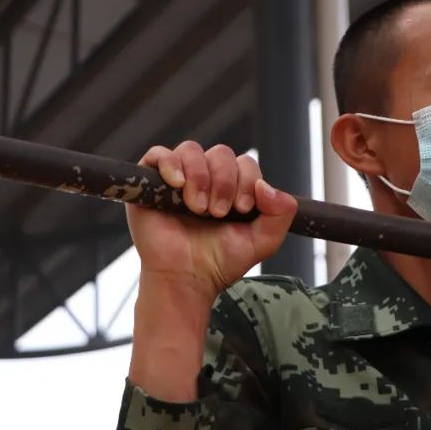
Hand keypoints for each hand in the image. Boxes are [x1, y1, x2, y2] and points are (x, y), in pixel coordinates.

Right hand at [126, 141, 296, 400]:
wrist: (188, 279)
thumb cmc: (222, 262)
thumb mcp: (264, 240)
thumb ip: (281, 213)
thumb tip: (267, 186)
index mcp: (232, 187)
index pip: (245, 163)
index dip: (247, 180)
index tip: (242, 208)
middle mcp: (206, 178)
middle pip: (220, 153)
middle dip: (224, 181)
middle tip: (218, 213)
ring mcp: (178, 179)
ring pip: (191, 150)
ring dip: (200, 176)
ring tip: (198, 208)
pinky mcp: (150, 184)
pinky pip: (158, 155)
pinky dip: (170, 164)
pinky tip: (178, 185)